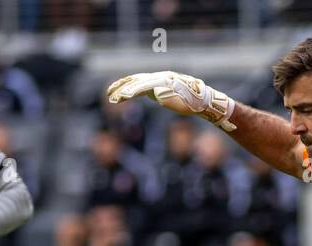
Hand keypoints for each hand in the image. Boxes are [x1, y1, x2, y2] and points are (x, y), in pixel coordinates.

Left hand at [107, 71, 235, 131]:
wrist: (202, 101)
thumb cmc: (191, 102)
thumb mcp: (172, 96)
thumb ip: (161, 93)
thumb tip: (156, 95)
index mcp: (160, 79)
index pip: (140, 80)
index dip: (127, 85)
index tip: (116, 92)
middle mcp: (158, 77)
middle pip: (135, 80)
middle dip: (120, 86)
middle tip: (109, 93)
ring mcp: (159, 81)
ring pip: (136, 84)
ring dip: (123, 91)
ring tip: (113, 98)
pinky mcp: (161, 87)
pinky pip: (142, 89)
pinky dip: (130, 92)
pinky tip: (122, 97)